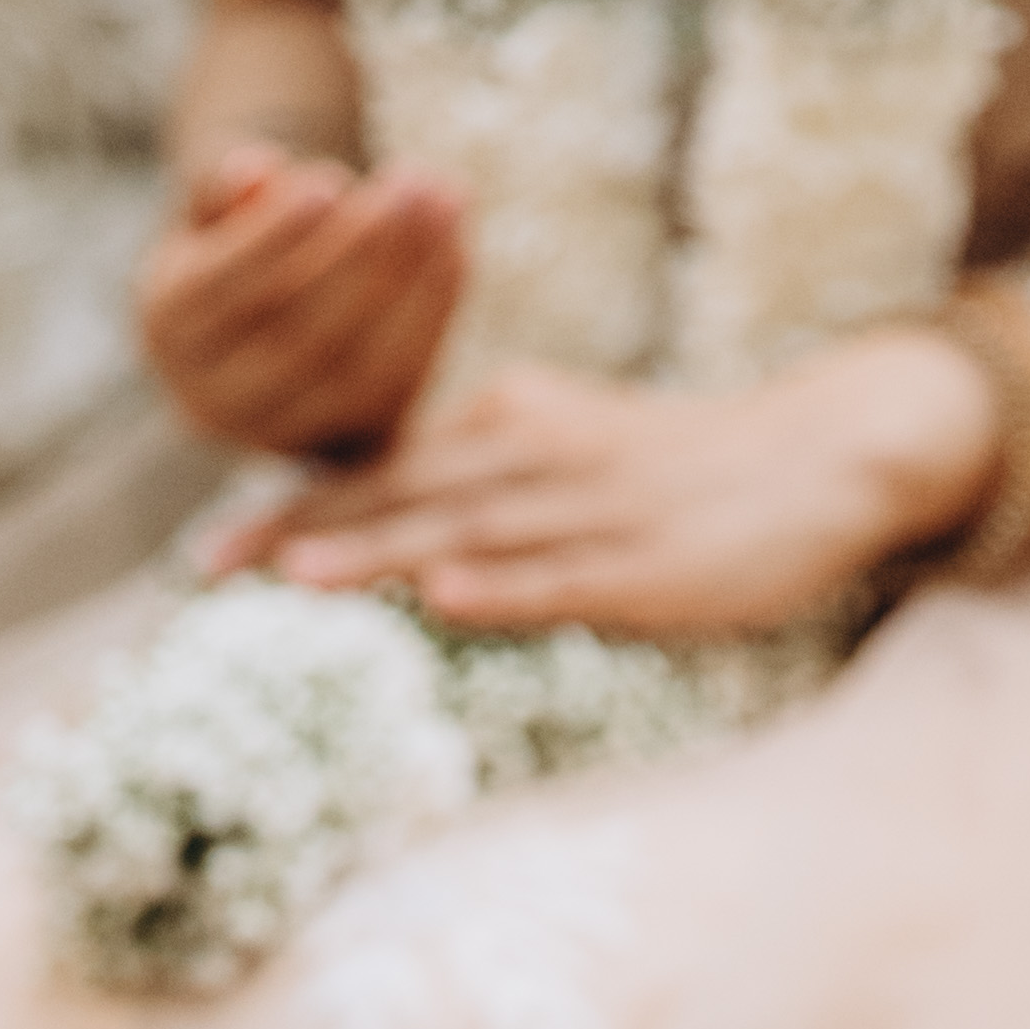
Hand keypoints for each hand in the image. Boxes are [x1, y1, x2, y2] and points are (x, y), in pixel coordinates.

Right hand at [135, 149, 468, 463]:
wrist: (250, 334)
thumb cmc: (232, 247)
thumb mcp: (211, 210)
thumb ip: (221, 189)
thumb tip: (255, 169)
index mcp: (171, 332)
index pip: (222, 289)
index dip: (275, 238)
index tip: (328, 179)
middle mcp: (218, 400)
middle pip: (299, 338)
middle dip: (362, 255)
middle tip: (409, 183)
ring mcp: (288, 436)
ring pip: (358, 371)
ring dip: (413, 283)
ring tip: (445, 199)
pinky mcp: (349, 448)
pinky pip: (399, 386)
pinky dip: (434, 313)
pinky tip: (455, 246)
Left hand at [247, 331, 1000, 637]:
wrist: (821, 453)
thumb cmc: (692, 473)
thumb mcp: (576, 460)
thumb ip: (492, 496)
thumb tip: (411, 554)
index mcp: (509, 429)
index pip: (381, 473)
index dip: (291, 511)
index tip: (210, 555)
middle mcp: (533, 456)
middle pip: (398, 498)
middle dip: (300, 534)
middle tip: (208, 571)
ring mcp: (589, 509)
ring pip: (464, 532)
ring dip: (379, 553)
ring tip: (295, 579)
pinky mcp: (647, 561)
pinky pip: (563, 573)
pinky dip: (502, 584)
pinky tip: (445, 599)